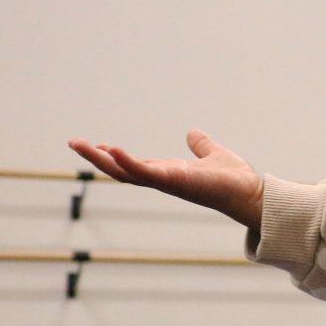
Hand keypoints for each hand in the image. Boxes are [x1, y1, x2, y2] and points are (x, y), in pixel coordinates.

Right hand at [68, 130, 264, 229]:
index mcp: (169, 172)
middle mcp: (164, 179)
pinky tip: (112, 150)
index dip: (116, 156)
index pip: (135, 165)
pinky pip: (145, 173)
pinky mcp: (175, 181)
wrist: (252, 192)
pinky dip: (128, 162)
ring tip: (80, 145)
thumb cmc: (234, 179)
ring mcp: (166, 182)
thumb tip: (192, 133)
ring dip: (101, 159)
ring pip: (125, 173)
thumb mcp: (212, 154)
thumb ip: (201, 145)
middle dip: (97, 158)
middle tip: (73, 143)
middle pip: (122, 170)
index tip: (97, 146)